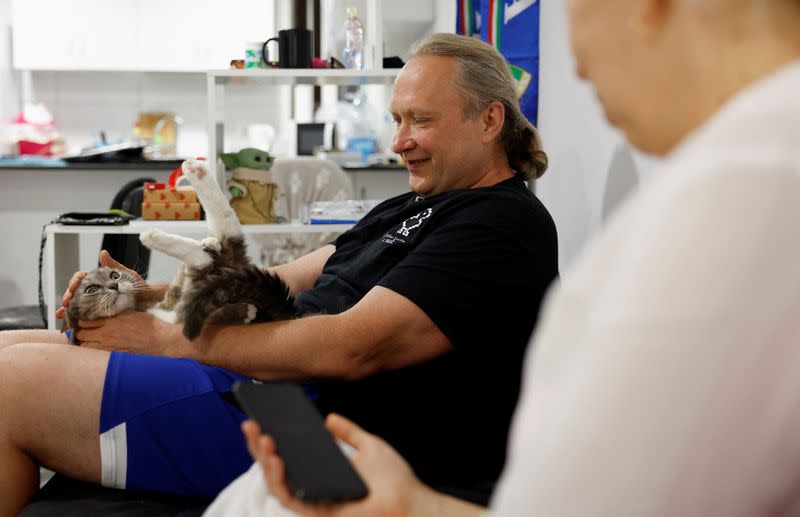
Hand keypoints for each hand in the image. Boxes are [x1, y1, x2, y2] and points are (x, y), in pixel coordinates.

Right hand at [55, 250, 146, 319]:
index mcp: (99, 279)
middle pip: (75, 291)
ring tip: (62, 312)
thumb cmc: (139, 287)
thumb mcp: (127, 275)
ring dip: (66, 307)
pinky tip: (66, 321)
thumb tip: (102, 252)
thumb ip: (113, 265)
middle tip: (67, 301)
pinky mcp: (97, 314)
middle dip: (68, 295)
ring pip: (76, 303)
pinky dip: (72, 317)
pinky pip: (82, 315)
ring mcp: (95, 302)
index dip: (75, 281)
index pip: (81, 278)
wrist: (148, 302)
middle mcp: (95, 290)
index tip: (74, 285)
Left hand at [77, 310, 183, 355]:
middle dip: (81, 332)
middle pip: (81, 334)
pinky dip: (93, 351)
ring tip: (90, 340)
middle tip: (85, 331)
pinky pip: (95, 354)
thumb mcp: (130, 312)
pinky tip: (98, 348)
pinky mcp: (113, 355)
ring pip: (85, 346)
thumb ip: (114, 312)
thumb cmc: (148, 325)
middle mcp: (106, 334)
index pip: (85, 321)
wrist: (159, 340)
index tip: (84, 320)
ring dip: (85, 342)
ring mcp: (108, 347)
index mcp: (110, 321)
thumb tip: (103, 310)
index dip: (82, 320)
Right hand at [243, 413, 435, 516]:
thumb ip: (348, 433)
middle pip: (277, 466)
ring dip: (264, 460)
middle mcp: (315, 485)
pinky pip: (290, 498)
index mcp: (324, 469)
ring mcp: (314, 499)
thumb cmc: (395, 479)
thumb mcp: (369, 445)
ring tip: (262, 437)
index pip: (291, 452)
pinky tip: (276, 459)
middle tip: (250, 423)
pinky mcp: (317, 512)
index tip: (260, 415)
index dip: (272, 436)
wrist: (411, 501)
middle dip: (259, 445)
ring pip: (277, 483)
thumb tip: (329, 418)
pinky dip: (279, 479)